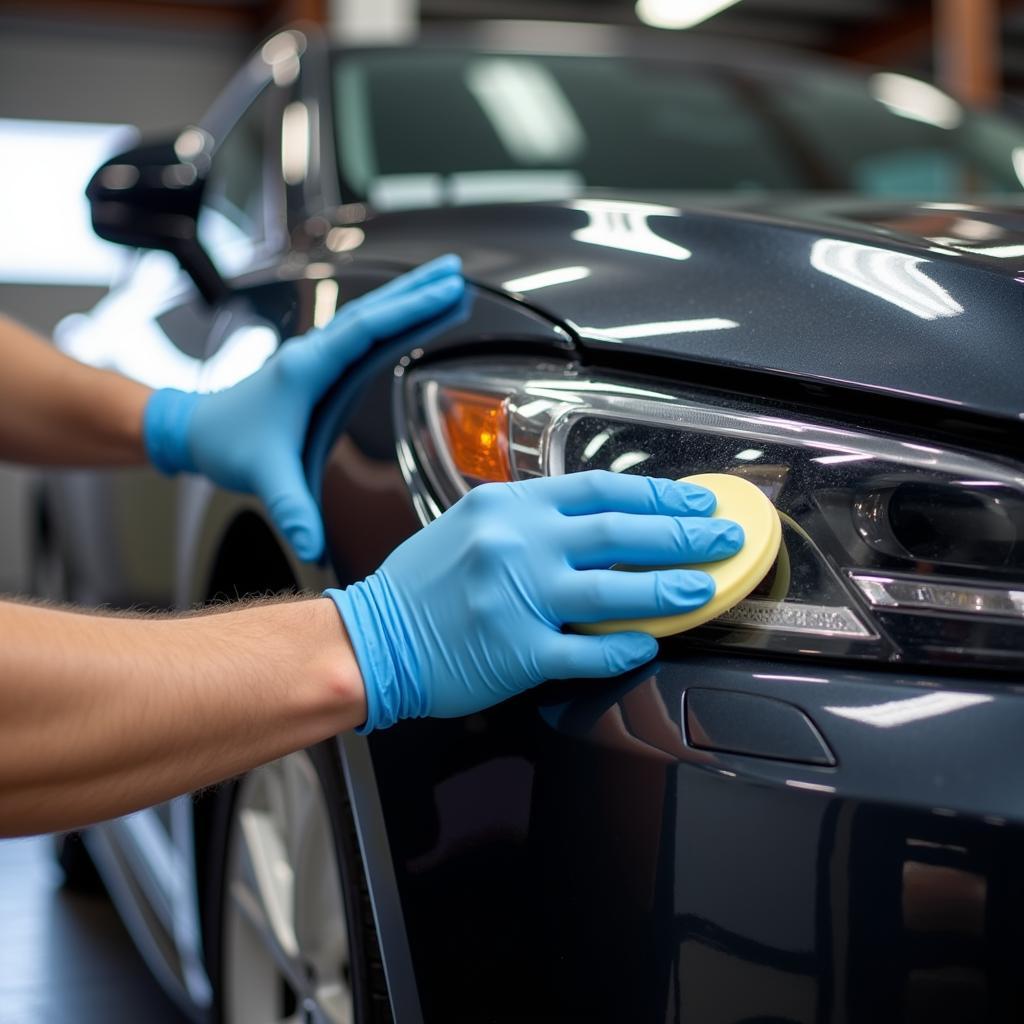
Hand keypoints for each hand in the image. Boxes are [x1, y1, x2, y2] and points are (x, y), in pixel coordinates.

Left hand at [142, 255, 464, 559]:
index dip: (408, 311)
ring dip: (405, 298)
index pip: (366, 330)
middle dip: (417, 291)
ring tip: (443, 282)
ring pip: (366, 316)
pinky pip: (359, 333)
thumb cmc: (226, 444)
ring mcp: (313, 356)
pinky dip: (389, 319)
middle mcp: (311, 353)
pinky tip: (406, 317)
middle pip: (372, 311)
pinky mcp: (315, 366)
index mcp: (306, 368)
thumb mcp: (263, 477)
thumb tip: (311, 544)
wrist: (193, 430)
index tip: (445, 293)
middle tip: (457, 273)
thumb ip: (290, 509)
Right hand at [325, 471, 744, 730]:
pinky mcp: (516, 651)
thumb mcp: (472, 526)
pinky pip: (587, 650)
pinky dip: (622, 648)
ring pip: (614, 591)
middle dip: (683, 535)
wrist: (372, 640)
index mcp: (507, 507)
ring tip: (704, 589)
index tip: (695, 501)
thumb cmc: (422, 585)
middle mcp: (514, 544)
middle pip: (619, 533)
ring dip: (668, 590)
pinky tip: (647, 644)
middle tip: (723, 538)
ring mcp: (516, 598)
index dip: (657, 494)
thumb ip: (532, 520)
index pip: (599, 489)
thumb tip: (605, 524)